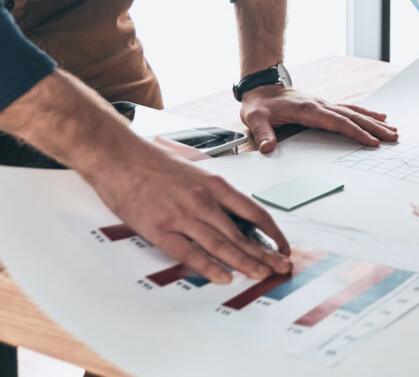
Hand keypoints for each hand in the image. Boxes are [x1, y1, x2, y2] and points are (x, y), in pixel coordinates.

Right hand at [83, 136, 292, 284]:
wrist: (119, 157)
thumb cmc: (154, 163)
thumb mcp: (195, 173)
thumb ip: (213, 194)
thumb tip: (234, 217)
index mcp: (215, 185)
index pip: (253, 212)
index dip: (272, 231)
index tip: (282, 245)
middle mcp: (203, 200)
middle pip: (241, 233)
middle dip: (265, 253)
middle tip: (282, 267)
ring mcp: (182, 216)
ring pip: (221, 244)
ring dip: (245, 262)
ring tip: (263, 274)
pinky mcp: (159, 230)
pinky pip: (190, 253)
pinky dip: (209, 267)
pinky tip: (225, 277)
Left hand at [240, 86, 397, 153]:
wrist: (261, 87)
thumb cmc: (259, 105)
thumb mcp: (255, 119)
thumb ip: (263, 133)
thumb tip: (267, 149)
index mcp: (309, 110)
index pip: (338, 122)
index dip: (356, 132)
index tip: (372, 142)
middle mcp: (322, 105)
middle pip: (353, 117)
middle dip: (374, 128)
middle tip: (393, 137)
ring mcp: (325, 104)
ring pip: (355, 112)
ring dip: (375, 121)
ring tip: (393, 129)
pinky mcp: (326, 105)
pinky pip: (351, 109)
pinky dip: (367, 113)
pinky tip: (380, 116)